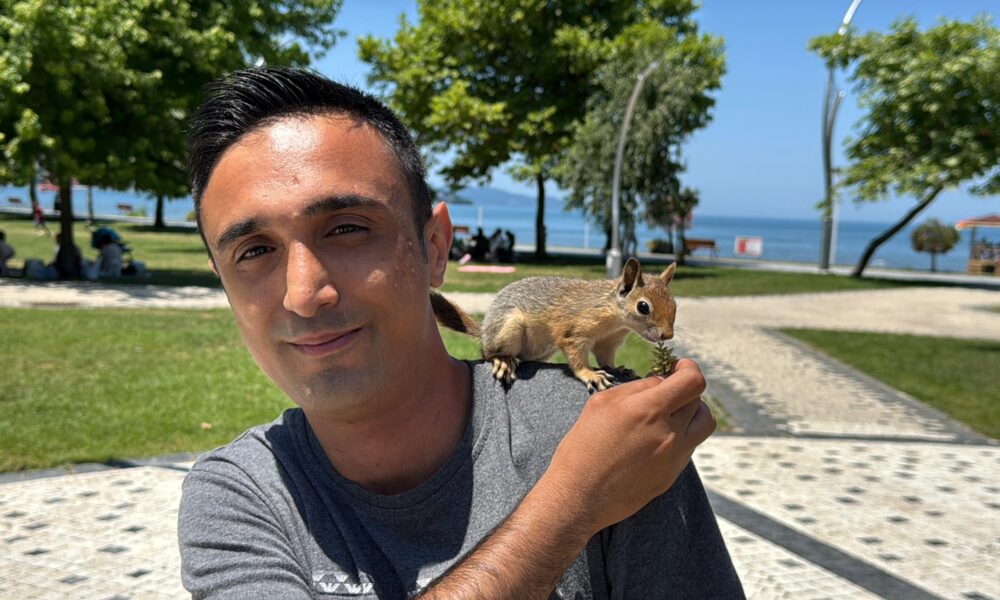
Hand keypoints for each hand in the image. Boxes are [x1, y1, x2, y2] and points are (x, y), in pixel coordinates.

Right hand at [540, 359, 713, 536]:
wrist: (578, 496)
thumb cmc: (582, 447)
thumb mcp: (600, 404)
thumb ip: (636, 388)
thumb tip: (661, 382)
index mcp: (647, 410)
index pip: (693, 382)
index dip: (689, 369)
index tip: (678, 368)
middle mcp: (667, 434)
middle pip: (698, 401)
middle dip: (684, 391)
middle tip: (666, 393)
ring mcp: (673, 458)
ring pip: (703, 425)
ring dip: (691, 414)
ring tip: (668, 415)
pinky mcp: (672, 476)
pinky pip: (689, 447)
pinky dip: (679, 436)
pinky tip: (654, 440)